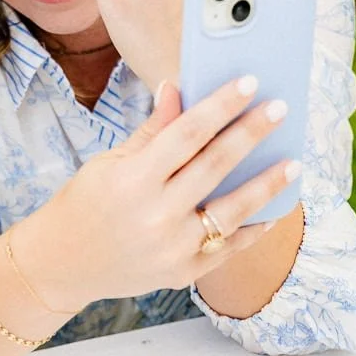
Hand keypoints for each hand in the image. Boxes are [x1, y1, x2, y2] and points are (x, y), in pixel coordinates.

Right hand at [20, 76, 299, 311]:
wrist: (62, 263)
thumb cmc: (85, 203)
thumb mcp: (110, 162)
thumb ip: (151, 130)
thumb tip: (178, 87)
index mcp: (132, 179)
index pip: (186, 133)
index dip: (220, 106)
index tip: (249, 83)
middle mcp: (154, 215)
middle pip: (215, 166)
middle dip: (251, 134)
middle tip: (280, 108)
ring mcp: (171, 248)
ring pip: (232, 211)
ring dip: (267, 185)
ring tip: (293, 162)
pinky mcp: (182, 272)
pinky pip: (228, 248)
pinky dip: (253, 229)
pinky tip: (273, 208)